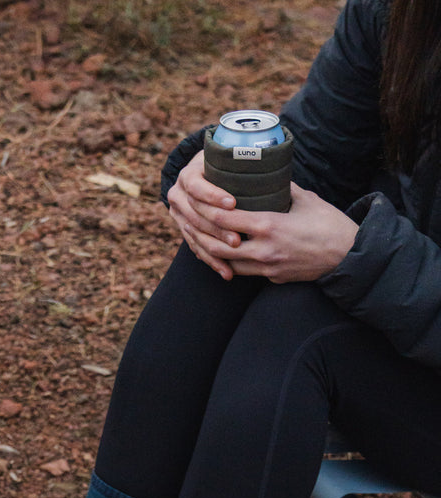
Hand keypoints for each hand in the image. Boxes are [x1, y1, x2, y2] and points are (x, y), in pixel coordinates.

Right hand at [166, 150, 239, 278]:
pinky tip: (227, 272)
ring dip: (216, 248)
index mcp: (188, 175)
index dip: (212, 196)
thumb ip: (249, 167)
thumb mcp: (234, 162)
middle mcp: (177, 194)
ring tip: (235, 253)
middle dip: (217, 229)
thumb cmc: (229, 166)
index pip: (196, 187)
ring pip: (195, 236)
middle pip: (196, 216)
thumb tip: (275, 170)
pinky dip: (212, 261)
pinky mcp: (184, 230)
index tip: (232, 203)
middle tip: (237, 239)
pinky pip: (196, 249)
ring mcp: (178, 214)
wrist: (208, 175)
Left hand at [201, 184, 358, 282]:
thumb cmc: (329, 224)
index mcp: (269, 226)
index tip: (198, 200)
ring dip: (213, 253)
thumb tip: (265, 173)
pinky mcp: (272, 278)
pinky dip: (230, 263)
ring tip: (202, 240)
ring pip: (227, 264)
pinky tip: (223, 254)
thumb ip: (281, 188)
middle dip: (202, 236)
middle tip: (193, 224)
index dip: (206, 210)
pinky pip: (243, 272)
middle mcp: (263, 250)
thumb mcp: (305, 199)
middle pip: (217, 247)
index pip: (224, 219)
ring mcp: (266, 268)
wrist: (350, 256)